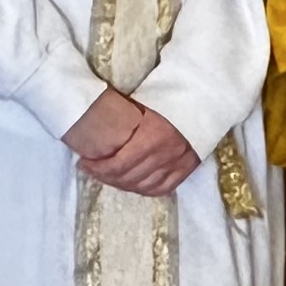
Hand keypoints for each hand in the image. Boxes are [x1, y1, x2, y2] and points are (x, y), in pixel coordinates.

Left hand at [63, 90, 200, 199]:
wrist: (202, 99)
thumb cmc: (168, 95)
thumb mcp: (142, 101)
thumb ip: (123, 114)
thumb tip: (93, 117)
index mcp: (152, 135)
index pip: (118, 164)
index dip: (98, 168)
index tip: (83, 162)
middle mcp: (164, 155)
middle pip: (128, 177)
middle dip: (105, 176)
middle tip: (91, 170)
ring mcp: (177, 165)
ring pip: (143, 186)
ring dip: (122, 184)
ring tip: (108, 177)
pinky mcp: (186, 170)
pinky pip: (162, 189)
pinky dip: (144, 190)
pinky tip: (132, 185)